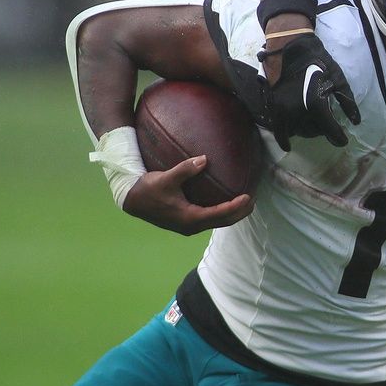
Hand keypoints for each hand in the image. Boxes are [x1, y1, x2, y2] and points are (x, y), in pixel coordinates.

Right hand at [123, 156, 253, 235]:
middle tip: (254, 199)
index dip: (236, 206)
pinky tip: (228, 203)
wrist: (132, 201)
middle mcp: (191, 226)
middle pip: (223, 222)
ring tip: (246, 202)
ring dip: (233, 214)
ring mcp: (189, 226)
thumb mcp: (166, 178)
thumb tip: (204, 159)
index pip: (220, 214)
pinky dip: (222, 213)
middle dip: (240, 212)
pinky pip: (211, 219)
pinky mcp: (186, 222)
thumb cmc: (148, 189)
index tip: (249, 197)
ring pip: (218, 222)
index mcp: (189, 218)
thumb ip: (185, 169)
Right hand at [264, 31, 360, 149]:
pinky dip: (284, 137)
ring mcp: (283, 109)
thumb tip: (355, 122)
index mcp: (315, 104)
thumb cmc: (318, 61)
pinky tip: (288, 144)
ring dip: (305, 131)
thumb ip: (347, 102)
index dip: (339, 138)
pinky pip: (278, 129)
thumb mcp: (338, 80)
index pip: (331, 131)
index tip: (343, 141)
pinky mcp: (273, 106)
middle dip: (321, 131)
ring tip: (311, 123)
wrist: (291, 48)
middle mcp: (298, 111)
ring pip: (296, 132)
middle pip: (313, 132)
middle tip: (326, 124)